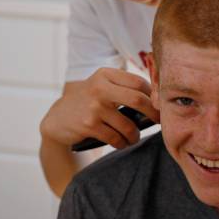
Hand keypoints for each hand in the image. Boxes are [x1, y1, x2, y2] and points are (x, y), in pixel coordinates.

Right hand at [40, 68, 159, 148]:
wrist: (58, 118)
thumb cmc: (89, 101)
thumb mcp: (102, 85)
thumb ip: (124, 87)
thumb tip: (157, 101)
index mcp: (105, 74)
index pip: (139, 82)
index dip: (154, 95)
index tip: (160, 106)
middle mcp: (99, 88)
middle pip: (138, 100)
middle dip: (153, 114)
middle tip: (160, 122)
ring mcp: (94, 107)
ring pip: (128, 125)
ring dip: (135, 135)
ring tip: (134, 137)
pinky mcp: (89, 126)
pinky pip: (115, 138)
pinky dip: (122, 143)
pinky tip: (122, 142)